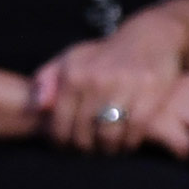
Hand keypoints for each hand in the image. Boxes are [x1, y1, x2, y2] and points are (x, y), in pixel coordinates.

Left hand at [32, 12, 188, 153]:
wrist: (147, 37)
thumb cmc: (102, 55)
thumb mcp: (69, 60)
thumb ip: (46, 81)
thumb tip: (38, 108)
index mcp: (73, 75)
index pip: (60, 121)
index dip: (61, 141)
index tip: (65, 147)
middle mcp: (96, 80)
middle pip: (83, 131)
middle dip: (84, 147)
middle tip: (87, 150)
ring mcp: (124, 86)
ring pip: (109, 134)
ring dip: (107, 149)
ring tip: (106, 149)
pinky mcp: (150, 92)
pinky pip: (135, 129)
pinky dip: (129, 142)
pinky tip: (126, 143)